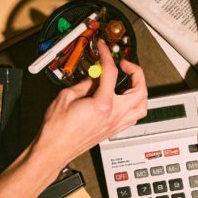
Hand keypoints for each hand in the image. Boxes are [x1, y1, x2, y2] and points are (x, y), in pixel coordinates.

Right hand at [33, 39, 146, 166]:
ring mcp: (117, 124)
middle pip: (140, 90)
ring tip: (131, 81)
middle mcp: (114, 115)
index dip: (107, 55)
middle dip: (137, 73)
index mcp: (102, 105)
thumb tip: (94, 76)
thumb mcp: (66, 96)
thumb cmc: (57, 129)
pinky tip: (126, 99)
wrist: (55, 148)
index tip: (104, 49)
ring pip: (142, 106)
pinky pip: (134, 116)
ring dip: (141, 91)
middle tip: (125, 65)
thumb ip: (85, 83)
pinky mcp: (115, 130)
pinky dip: (135, 105)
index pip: (112, 73)